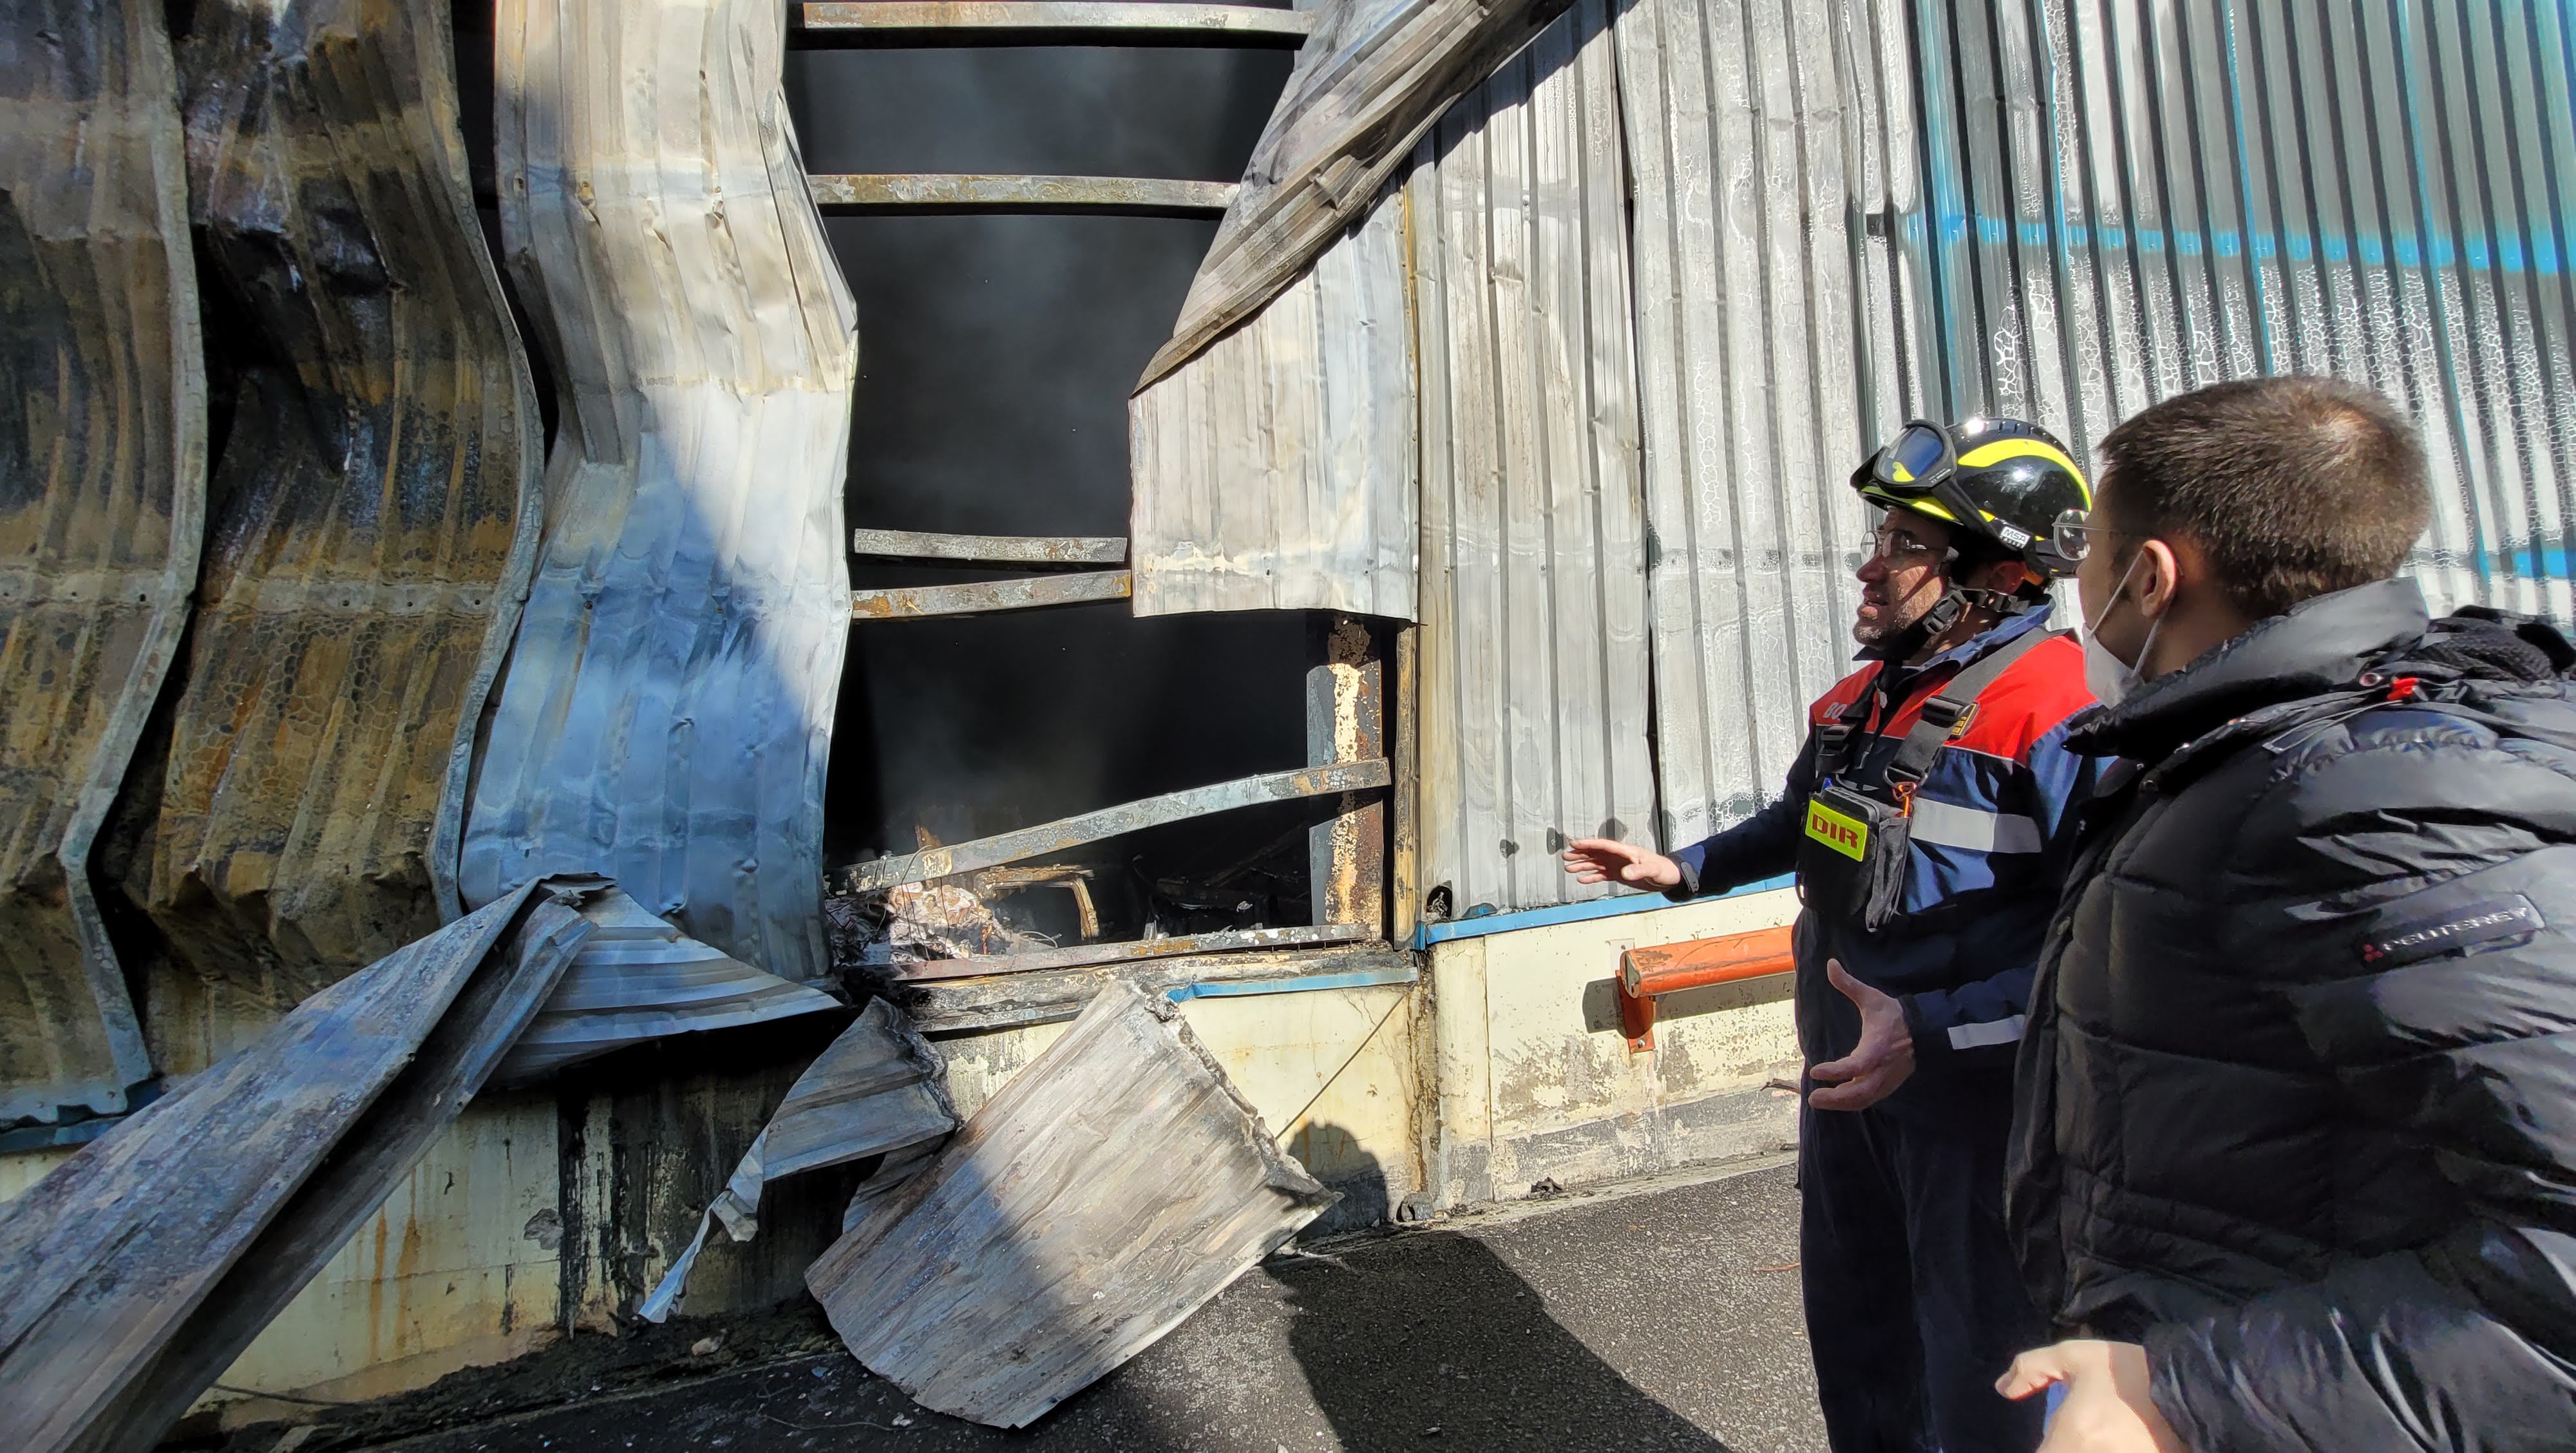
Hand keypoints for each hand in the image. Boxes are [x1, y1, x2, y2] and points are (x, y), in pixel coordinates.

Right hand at [1561, 838, 1681, 889]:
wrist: (1669, 877)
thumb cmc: (1663, 870)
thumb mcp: (1652, 870)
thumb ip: (1639, 870)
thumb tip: (1625, 873)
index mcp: (1626, 851)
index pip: (1604, 845)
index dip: (1589, 844)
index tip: (1574, 844)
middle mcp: (1619, 857)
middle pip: (1596, 853)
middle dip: (1580, 854)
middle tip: (1565, 855)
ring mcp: (1618, 866)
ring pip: (1596, 864)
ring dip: (1582, 865)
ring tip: (1568, 868)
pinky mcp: (1619, 875)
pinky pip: (1602, 875)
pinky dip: (1591, 877)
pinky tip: (1581, 879)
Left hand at [1806, 960, 1914, 1110]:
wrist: (1926, 1031)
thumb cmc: (1895, 1015)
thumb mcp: (1872, 998)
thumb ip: (1849, 984)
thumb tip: (1830, 964)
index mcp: (1878, 1047)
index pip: (1857, 1065)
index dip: (1837, 1071)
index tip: (1816, 1071)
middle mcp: (1882, 1068)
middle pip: (1860, 1092)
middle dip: (1835, 1098)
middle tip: (1813, 1097)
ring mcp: (1887, 1080)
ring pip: (1864, 1099)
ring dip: (1841, 1104)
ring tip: (1818, 1101)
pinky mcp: (1888, 1086)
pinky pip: (1869, 1099)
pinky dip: (1852, 1103)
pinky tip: (1836, 1101)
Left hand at [1997, 1340, 2184, 1452]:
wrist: (2196, 1387)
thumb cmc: (2131, 1372)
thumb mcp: (2078, 1356)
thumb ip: (2033, 1367)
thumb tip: (2004, 1389)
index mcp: (2072, 1438)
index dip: (2045, 1448)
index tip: (2052, 1439)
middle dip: (2060, 1447)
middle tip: (2077, 1433)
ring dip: (2083, 1449)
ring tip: (2096, 1437)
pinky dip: (2107, 1450)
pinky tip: (2112, 1443)